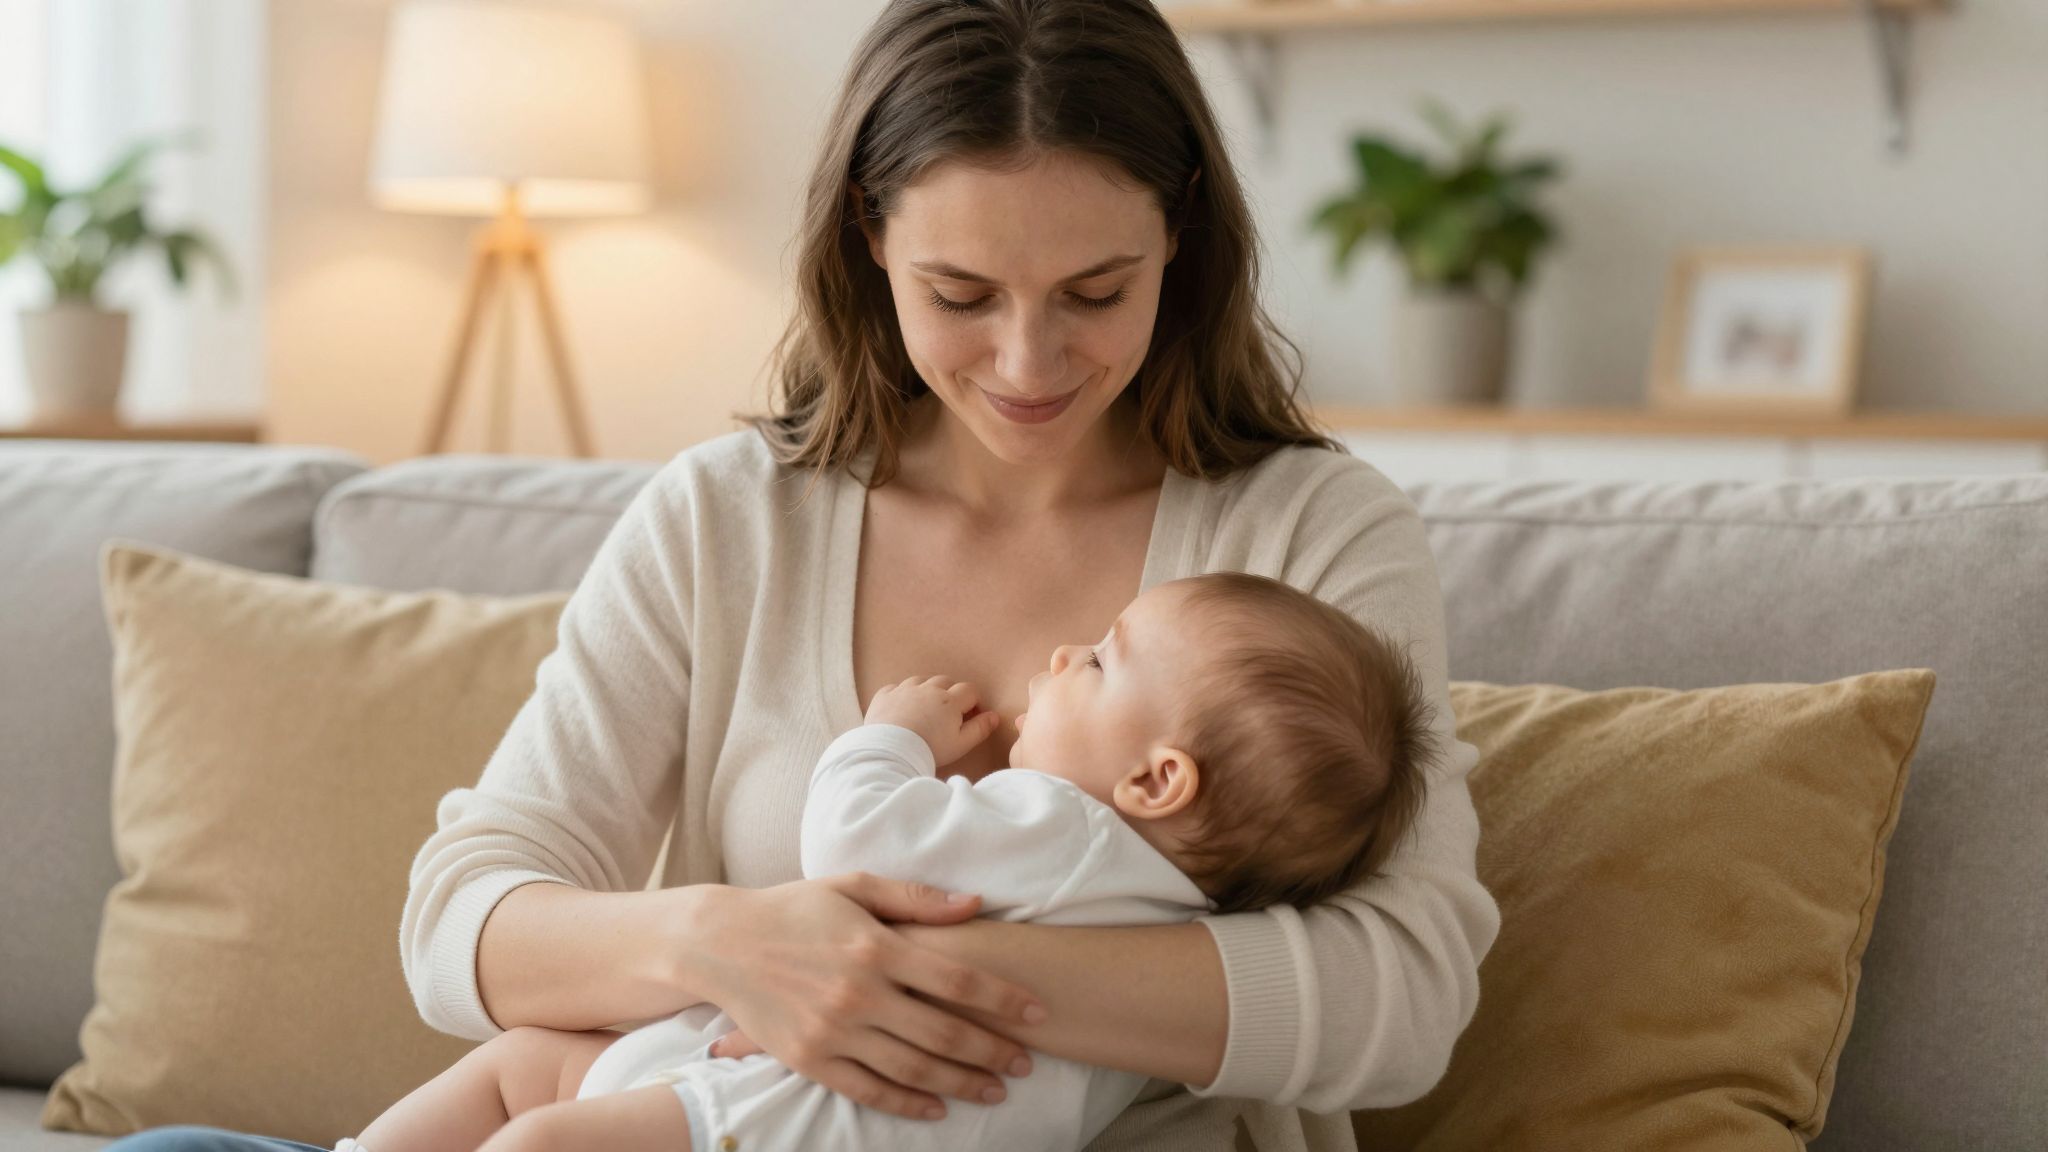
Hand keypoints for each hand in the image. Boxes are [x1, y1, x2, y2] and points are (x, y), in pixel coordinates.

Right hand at [687, 873, 1043, 1119]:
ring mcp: (833, 1031)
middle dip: (993, 1051)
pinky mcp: (810, 1060)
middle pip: (944, 1034)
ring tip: (995, 1090)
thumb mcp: (854, 886)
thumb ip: (917, 898)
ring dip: (961, 1084)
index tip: (1037, 1012)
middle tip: (1026, 1062)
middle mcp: (858, 994)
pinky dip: (906, 1104)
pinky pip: (868, 1090)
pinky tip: (936, 1108)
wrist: (720, 943)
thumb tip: (976, 905)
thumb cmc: (794, 908)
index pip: (957, 980)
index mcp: (876, 947)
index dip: (1004, 1000)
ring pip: (913, 1070)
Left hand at [865, 676, 1002, 767]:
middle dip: (950, 693)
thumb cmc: (930, 749)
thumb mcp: (960, 744)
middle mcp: (928, 688)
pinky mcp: (884, 695)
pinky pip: (895, 688)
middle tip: (948, 713)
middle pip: (945, 681)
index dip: (974, 701)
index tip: (971, 715)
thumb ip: (980, 729)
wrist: (890, 751)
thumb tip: (994, 716)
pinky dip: (901, 695)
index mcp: (950, 700)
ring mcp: (904, 689)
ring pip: (921, 681)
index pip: (969, 690)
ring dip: (926, 690)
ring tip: (925, 709)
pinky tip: (901, 708)